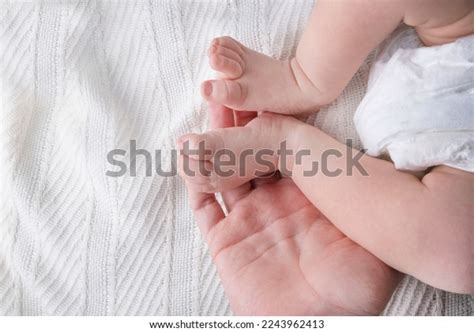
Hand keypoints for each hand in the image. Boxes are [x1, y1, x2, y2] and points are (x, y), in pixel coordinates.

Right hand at [178, 105, 399, 314]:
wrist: (322, 323)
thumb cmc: (355, 285)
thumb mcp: (364, 228)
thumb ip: (352, 190)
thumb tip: (353, 148)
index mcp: (305, 196)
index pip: (283, 149)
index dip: (272, 120)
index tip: (265, 92)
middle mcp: (274, 202)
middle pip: (250, 153)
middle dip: (239, 123)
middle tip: (231, 90)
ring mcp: (247, 220)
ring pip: (223, 171)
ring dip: (213, 142)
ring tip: (208, 108)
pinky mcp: (225, 241)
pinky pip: (204, 206)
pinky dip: (194, 180)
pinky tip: (189, 154)